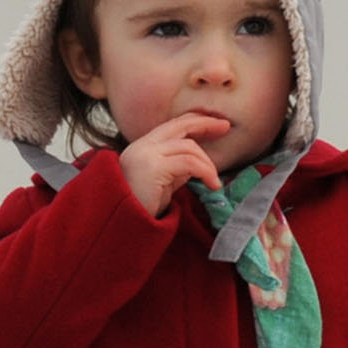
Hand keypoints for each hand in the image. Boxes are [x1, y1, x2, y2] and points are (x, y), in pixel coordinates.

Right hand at [115, 111, 229, 216]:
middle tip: (226, 126)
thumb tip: (196, 160)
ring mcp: (146, 155)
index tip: (216, 124)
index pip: (172, 126)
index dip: (194, 121)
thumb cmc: (141, 208)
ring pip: (188, 147)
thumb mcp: (162, 182)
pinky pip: (189, 163)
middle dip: (205, 124)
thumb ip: (176, 168)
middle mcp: (142, 146)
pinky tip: (212, 185)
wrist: (122, 225)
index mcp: (142, 147)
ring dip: (208, 164)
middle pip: (179, 125)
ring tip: (214, 182)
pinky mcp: (153, 167)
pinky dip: (206, 172)